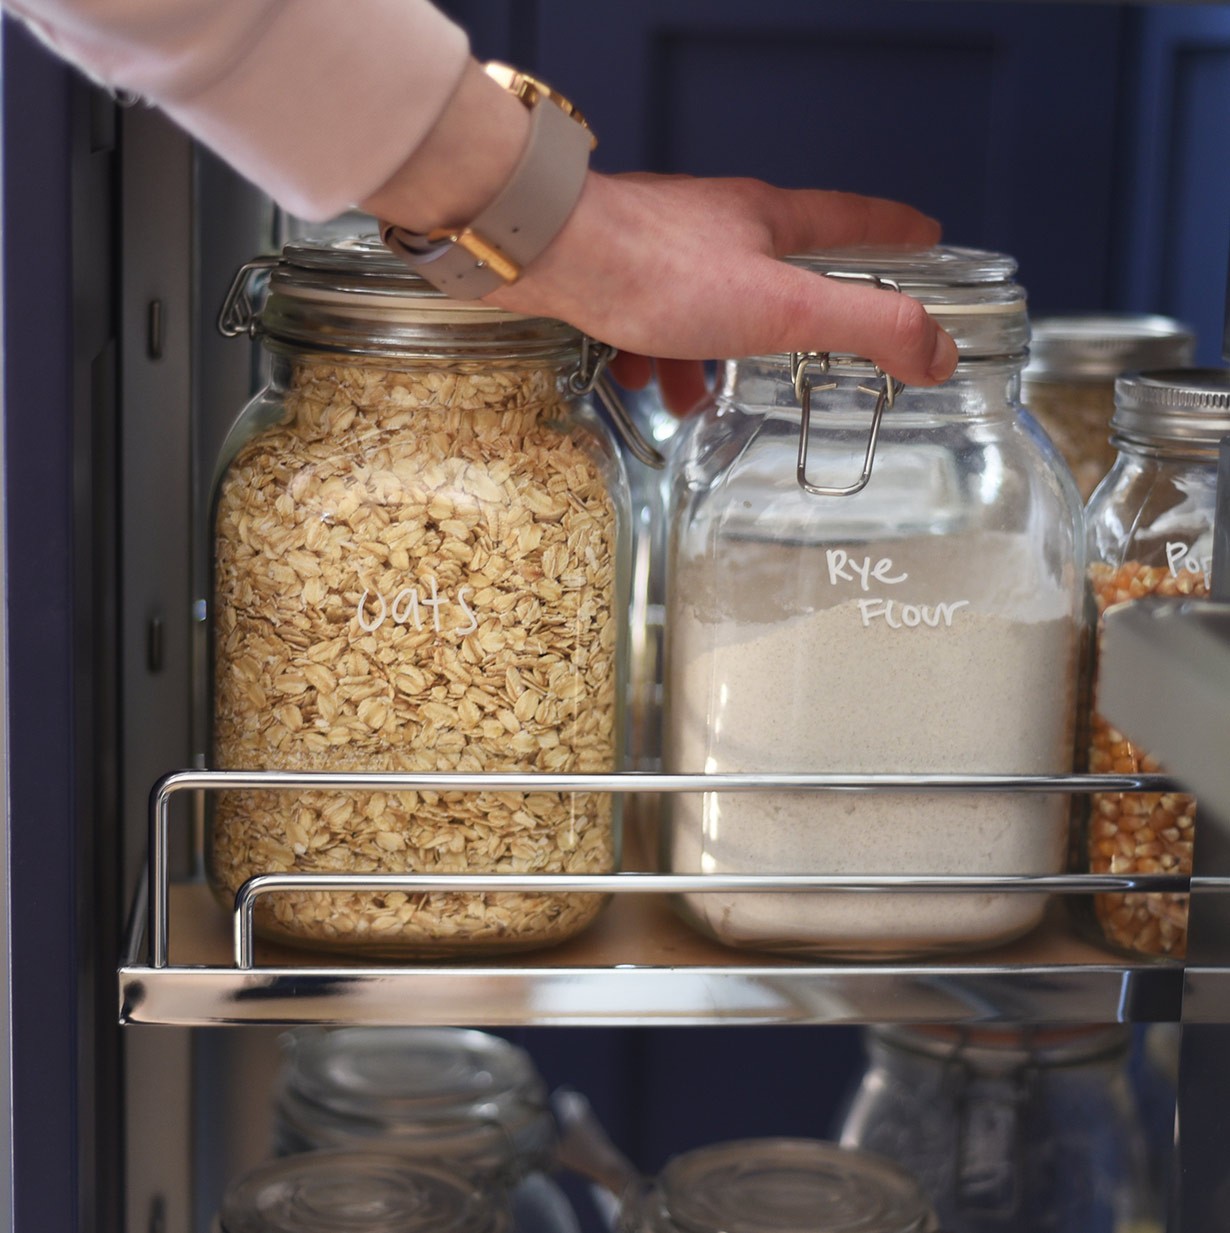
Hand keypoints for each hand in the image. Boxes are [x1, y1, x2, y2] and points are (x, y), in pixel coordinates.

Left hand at [362, 62, 956, 407]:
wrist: (548, 252)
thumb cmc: (658, 274)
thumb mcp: (781, 310)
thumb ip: (864, 329)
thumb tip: (937, 351)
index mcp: (770, 222)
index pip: (856, 218)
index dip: (897, 231)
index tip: (927, 235)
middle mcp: (719, 224)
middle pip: (781, 262)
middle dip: (799, 311)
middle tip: (818, 338)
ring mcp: (666, 244)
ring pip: (711, 301)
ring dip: (718, 350)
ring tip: (710, 396)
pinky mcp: (619, 270)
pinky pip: (654, 318)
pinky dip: (661, 355)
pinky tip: (651, 384)